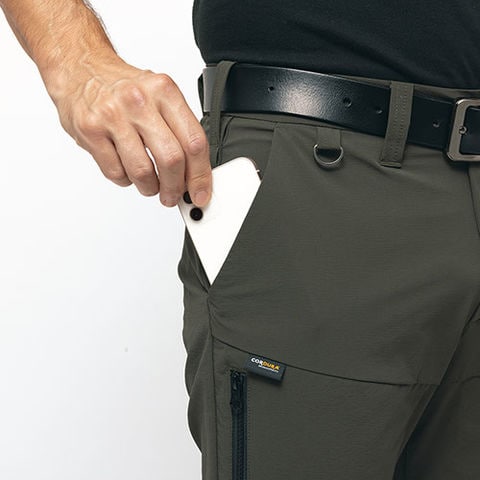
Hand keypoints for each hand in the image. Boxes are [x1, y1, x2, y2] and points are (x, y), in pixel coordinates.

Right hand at [48, 56, 210, 206]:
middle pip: (171, 160)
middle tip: (173, 196)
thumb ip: (179, 131)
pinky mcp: (90, 131)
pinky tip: (126, 169)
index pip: (194, 142)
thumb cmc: (124, 88)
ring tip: (149, 185)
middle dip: (175, 188)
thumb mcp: (160, 96)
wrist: (79, 68)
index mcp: (164, 92)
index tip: (200, 193)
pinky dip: (126, 180)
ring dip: (150, 188)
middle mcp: (139, 101)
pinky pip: (116, 173)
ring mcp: (112, 116)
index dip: (201, 175)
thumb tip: (195, 173)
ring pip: (142, 172)